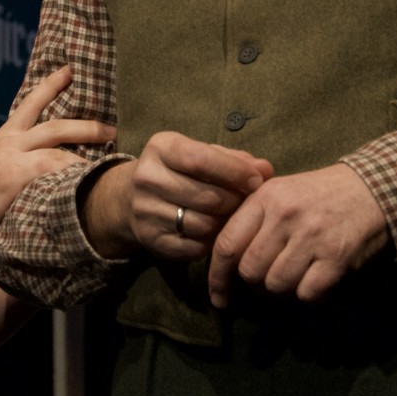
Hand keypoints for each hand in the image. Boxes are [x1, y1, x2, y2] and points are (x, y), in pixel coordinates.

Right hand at [0, 66, 113, 248]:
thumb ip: (18, 157)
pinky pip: (52, 170)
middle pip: (55, 125)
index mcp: (4, 137)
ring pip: (58, 149)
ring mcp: (11, 157)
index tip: (70, 69)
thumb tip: (50, 159)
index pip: (30, 102)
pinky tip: (87, 182)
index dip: (51, 84)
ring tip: (109, 164)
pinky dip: (72, 175)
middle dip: (87, 126)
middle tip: (112, 128)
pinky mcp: (15, 175)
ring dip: (86, 157)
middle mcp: (8, 141)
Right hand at [83, 131, 271, 258]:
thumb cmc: (178, 170)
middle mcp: (147, 178)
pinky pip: (194, 247)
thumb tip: (266, 170)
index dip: (234, 172)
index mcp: (161, 148)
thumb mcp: (200, 154)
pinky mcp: (150, 239)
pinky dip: (211, 242)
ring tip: (232, 218)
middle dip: (234, 202)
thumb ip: (234, 160)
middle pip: (206, 196)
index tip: (257, 181)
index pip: (200, 160)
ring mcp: (145, 211)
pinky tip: (215, 233)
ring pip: (202, 225)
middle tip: (248, 204)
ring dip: (224, 224)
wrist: (130, 198)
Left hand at [207, 163, 389, 306]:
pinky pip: (307, 294)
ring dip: (283, 290)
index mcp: (265, 197)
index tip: (219, 297)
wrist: (373, 189)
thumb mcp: (280, 191)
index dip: (217, 277)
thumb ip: (250, 218)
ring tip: (295, 275)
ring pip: (276, 286)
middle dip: (255, 284)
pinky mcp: (337, 258)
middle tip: (268, 278)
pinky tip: (316, 279)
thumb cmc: (319, 195)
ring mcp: (312, 236)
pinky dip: (309, 294)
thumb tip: (221, 261)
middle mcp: (285, 216)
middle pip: (250, 271)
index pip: (227, 244)